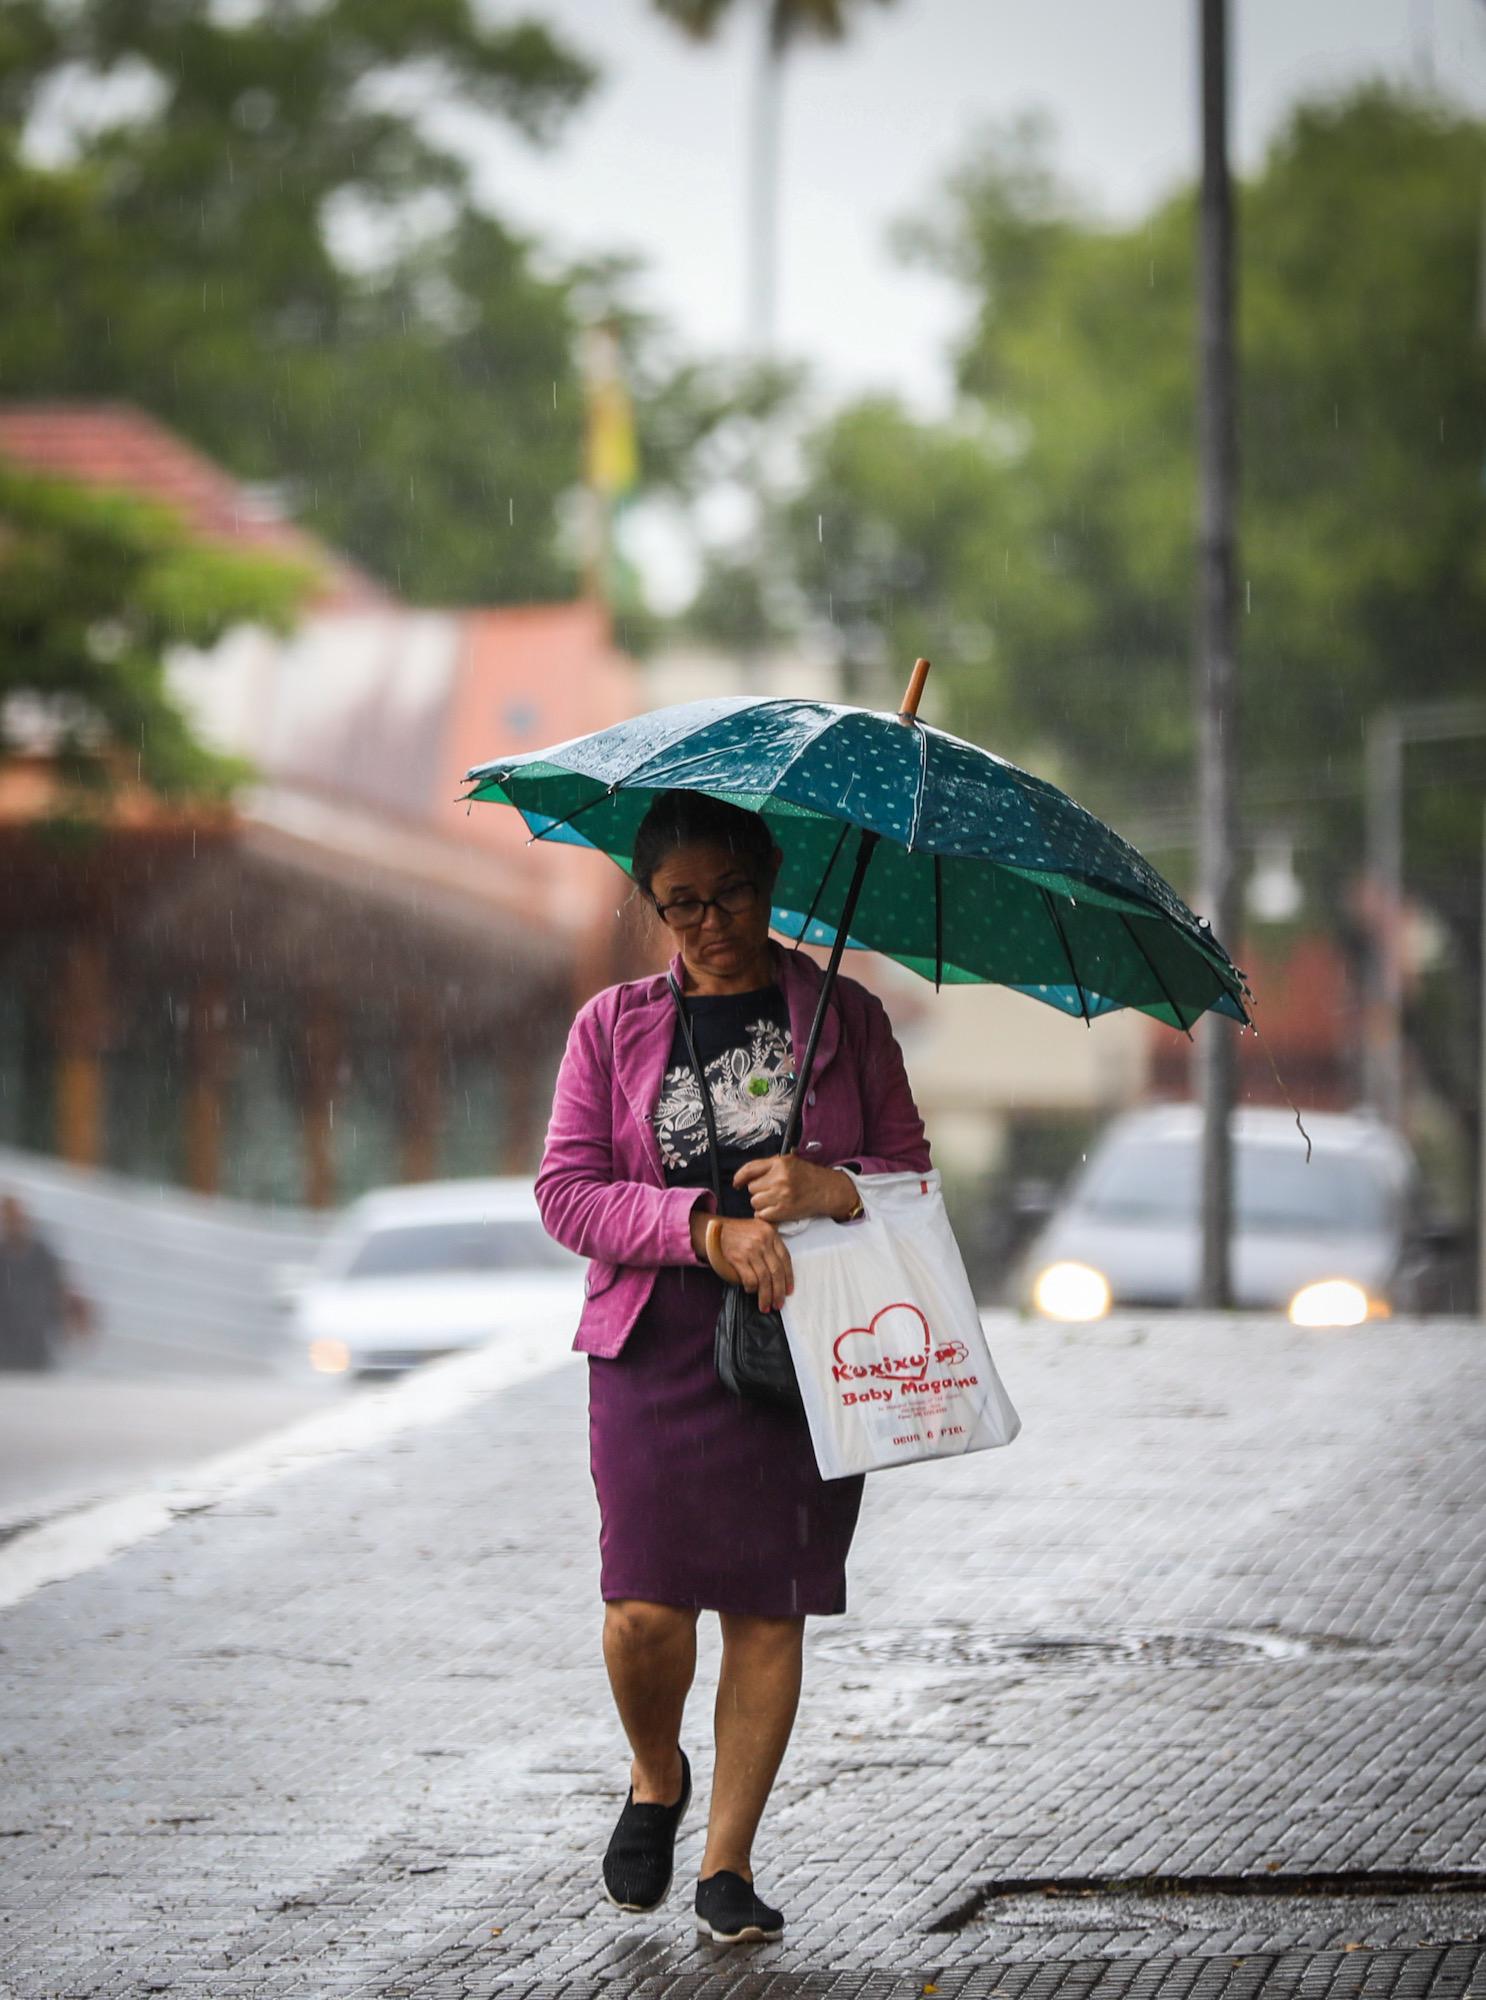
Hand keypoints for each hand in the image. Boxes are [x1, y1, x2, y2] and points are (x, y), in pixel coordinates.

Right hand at [715, 1217, 793, 1313]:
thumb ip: (769, 1244)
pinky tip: (750, 1292)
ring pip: (765, 1278)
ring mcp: (750, 1249)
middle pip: (776, 1271)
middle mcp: (763, 1240)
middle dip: (779, 1291)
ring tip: (765, 1306)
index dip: (789, 1277)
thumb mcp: (757, 1230)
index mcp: (770, 1233)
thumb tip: (780, 1272)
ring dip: (766, 1296)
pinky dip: (752, 1289)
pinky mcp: (737, 1258)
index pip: (785, 1258)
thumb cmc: (735, 1233)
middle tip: (779, 1303)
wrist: (711, 1230)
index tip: (789, 1290)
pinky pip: (750, 1279)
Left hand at [733, 1156, 855, 1224]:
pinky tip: (775, 1210)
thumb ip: (769, 1166)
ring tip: (774, 1201)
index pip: (749, 1169)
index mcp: (779, 1164)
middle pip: (752, 1188)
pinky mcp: (783, 1211)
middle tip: (771, 1191)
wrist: (828, 1190)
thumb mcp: (790, 1162)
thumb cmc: (808, 1176)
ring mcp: (781, 1196)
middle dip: (758, 1191)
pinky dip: (765, 1214)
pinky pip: (762, 1215)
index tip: (737, 1183)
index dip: (739, 1177)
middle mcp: (779, 1178)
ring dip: (761, 1203)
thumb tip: (745, 1177)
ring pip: (755, 1202)